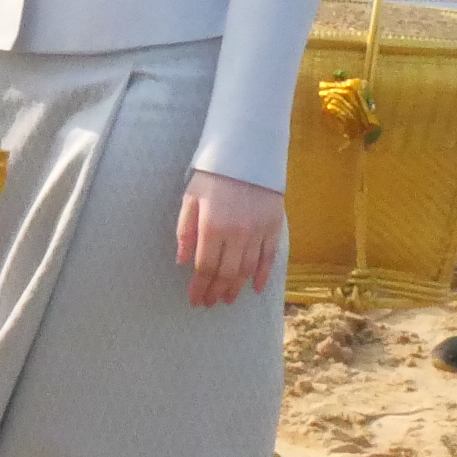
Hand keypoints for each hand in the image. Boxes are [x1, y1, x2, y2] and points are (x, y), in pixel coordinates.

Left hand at [173, 170, 282, 308]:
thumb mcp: (191, 198)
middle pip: (226, 273)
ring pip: (247, 270)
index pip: (205, 267)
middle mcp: (236, 234)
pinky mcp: (274, 228)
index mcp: (212, 227)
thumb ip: (185, 230)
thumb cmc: (213, 175)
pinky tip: (255, 288)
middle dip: (216, 291)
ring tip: (228, 299)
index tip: (195, 300)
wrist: (247, 153)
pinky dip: (263, 276)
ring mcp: (258, 233)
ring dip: (236, 288)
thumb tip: (182, 261)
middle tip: (210, 303)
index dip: (199, 287)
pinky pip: (269, 259)